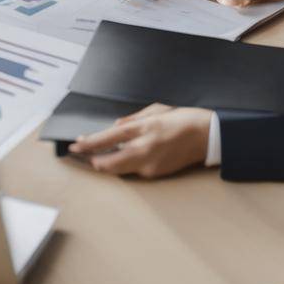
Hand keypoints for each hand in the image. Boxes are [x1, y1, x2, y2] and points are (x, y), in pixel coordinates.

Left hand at [68, 105, 210, 177]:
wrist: (207, 136)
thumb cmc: (182, 118)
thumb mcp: (155, 110)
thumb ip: (132, 120)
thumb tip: (115, 128)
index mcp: (142, 129)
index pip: (107, 139)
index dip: (89, 143)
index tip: (76, 143)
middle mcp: (144, 149)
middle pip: (109, 162)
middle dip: (92, 160)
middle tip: (79, 154)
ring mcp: (150, 164)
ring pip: (119, 170)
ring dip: (105, 165)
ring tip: (94, 157)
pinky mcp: (156, 174)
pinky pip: (134, 171)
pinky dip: (123, 166)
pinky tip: (119, 159)